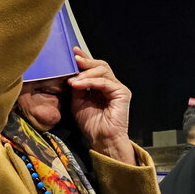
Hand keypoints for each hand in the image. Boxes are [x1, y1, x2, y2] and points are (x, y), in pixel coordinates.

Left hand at [68, 49, 134, 165]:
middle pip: (100, 65)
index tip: (73, 52)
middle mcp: (111, 85)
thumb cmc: (92, 125)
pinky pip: (104, 82)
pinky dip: (90, 81)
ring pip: (102, 70)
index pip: (94, 68)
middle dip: (86, 61)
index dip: (85, 59)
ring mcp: (117, 88)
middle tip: (73, 60)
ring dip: (85, 73)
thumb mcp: (78, 102)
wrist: (102, 140)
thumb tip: (72, 73)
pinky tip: (78, 84)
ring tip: (73, 80)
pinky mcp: (122, 93)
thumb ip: (77, 87)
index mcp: (101, 87)